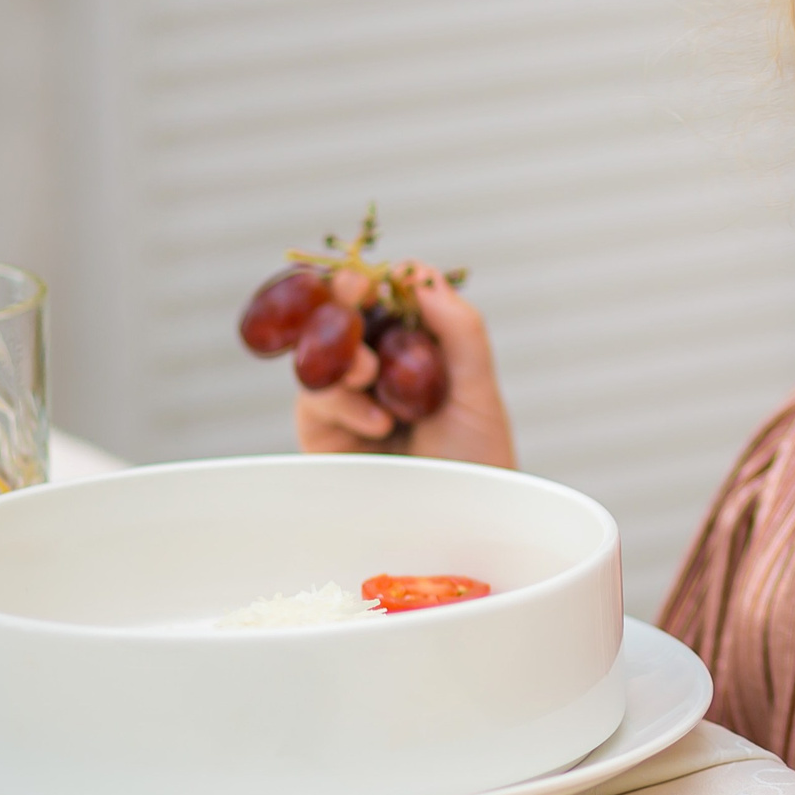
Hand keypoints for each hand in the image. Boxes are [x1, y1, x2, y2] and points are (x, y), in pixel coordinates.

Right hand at [294, 263, 516, 468]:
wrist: (459, 521)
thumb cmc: (477, 458)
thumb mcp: (479, 389)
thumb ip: (459, 330)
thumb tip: (420, 276)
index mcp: (417, 346)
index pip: (388, 300)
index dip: (376, 280)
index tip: (375, 274)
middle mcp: (378, 367)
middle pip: (345, 317)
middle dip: (343, 299)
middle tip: (352, 289)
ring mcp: (348, 397)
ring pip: (324, 354)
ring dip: (344, 353)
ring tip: (369, 372)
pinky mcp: (324, 432)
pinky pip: (315, 398)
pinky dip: (342, 402)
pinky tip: (379, 423)